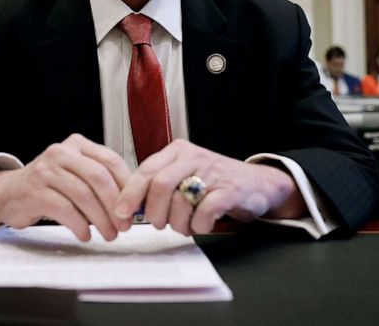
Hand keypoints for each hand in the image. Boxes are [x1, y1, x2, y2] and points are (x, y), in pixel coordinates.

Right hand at [0, 134, 131, 241]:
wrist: (9, 192)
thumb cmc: (48, 186)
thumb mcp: (75, 174)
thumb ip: (100, 181)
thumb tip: (132, 203)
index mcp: (77, 145)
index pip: (111, 160)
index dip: (127, 186)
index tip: (135, 206)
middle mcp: (61, 152)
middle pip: (98, 178)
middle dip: (115, 205)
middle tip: (124, 225)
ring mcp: (46, 170)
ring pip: (83, 195)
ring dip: (101, 220)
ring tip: (108, 234)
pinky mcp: (35, 191)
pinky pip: (65, 210)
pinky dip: (80, 225)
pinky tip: (85, 234)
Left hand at [114, 139, 304, 235]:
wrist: (257, 184)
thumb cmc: (214, 182)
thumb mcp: (182, 175)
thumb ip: (156, 186)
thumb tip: (127, 207)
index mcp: (177, 152)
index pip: (145, 171)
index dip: (129, 195)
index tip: (122, 214)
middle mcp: (194, 157)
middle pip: (159, 186)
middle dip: (154, 213)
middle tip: (159, 224)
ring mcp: (213, 172)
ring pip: (180, 201)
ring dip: (178, 223)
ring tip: (185, 225)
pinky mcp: (230, 190)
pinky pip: (204, 212)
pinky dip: (199, 225)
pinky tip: (202, 224)